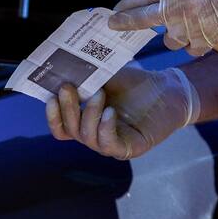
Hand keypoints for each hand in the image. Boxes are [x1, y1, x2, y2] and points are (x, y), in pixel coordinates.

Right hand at [45, 65, 198, 159]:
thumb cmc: (135, 85)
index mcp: (86, 121)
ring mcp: (112, 144)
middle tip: (67, 87)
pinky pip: (109, 144)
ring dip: (88, 114)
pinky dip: (105, 127)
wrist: (167, 89)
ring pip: (87, 137)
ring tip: (98, 94)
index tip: (50, 96)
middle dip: (67, 109)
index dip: (53, 116)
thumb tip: (60, 70)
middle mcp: (95, 135)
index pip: (62, 128)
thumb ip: (84, 78)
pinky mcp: (129, 148)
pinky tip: (110, 112)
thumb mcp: (105, 78)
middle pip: (71, 130)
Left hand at [108, 0, 217, 56]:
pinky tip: (194, 37)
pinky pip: (192, 49)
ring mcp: (191, 28)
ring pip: (169, 40)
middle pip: (141, 22)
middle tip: (114, 25)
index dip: (124, 5)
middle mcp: (175, 11)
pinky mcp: (208, 39)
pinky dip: (192, 44)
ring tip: (172, 27)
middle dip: (124, 23)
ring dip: (168, 34)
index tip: (116, 10)